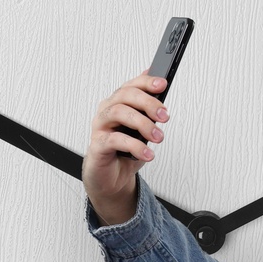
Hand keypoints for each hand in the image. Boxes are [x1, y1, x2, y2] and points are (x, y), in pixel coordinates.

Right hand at [83, 73, 170, 225]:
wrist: (112, 179)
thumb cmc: (126, 152)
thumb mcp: (143, 129)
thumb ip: (148, 108)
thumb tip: (159, 85)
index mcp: (117, 103)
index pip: (131, 85)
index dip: (146, 82)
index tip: (163, 85)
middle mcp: (107, 111)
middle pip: (125, 95)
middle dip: (148, 103)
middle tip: (164, 116)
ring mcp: (100, 127)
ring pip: (118, 112)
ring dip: (142, 123)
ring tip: (158, 137)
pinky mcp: (98, 145)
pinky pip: (115, 140)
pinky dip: (135, 146)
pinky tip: (147, 153)